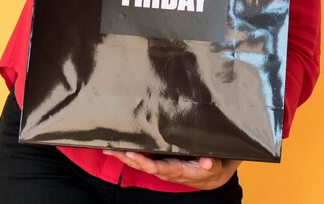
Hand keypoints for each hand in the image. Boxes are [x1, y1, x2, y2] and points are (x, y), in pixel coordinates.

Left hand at [102, 150, 240, 189]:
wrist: (211, 176)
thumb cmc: (212, 169)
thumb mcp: (215, 166)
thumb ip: (211, 163)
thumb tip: (207, 161)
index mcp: (176, 170)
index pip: (156, 167)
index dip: (142, 162)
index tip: (130, 154)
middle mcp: (165, 170)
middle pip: (141, 165)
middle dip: (125, 158)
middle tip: (109, 149)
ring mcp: (161, 167)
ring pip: (139, 163)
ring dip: (124, 157)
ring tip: (109, 148)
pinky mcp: (161, 163)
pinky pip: (143, 160)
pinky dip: (131, 155)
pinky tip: (121, 149)